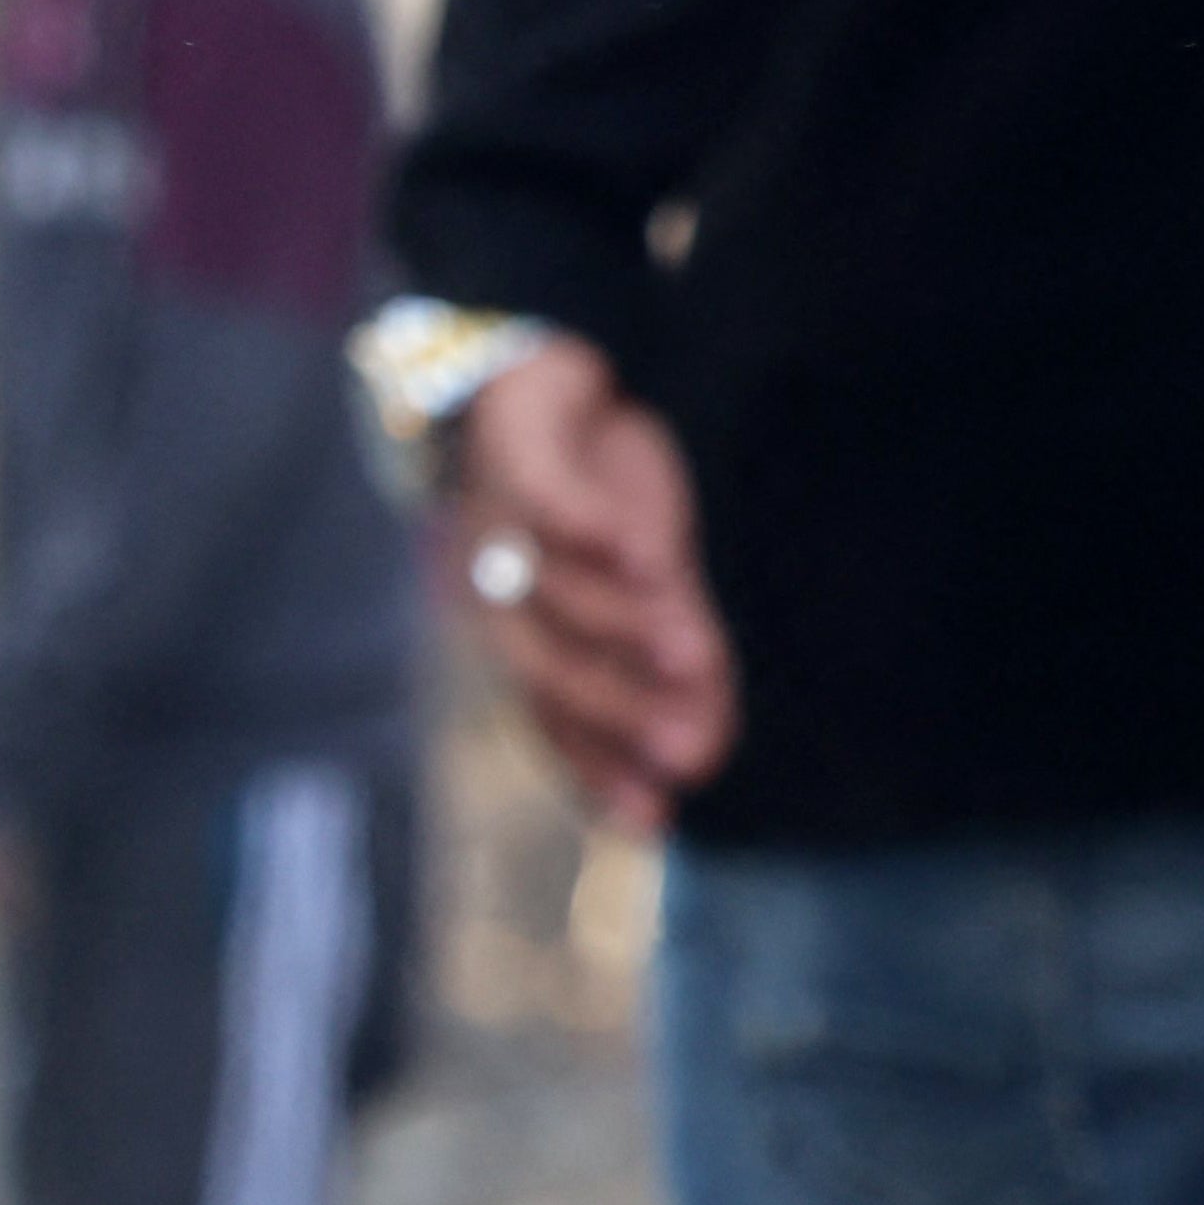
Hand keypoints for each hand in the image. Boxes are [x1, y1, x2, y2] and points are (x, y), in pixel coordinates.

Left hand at [450, 335, 737, 828]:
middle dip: (621, 713)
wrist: (537, 386)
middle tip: (693, 751)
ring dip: (625, 626)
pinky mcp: (518, 454)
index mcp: (523, 633)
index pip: (554, 717)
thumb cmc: (593, 503)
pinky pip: (545, 498)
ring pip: (553, 591)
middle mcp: (497, 593)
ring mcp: (500, 525)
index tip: (655, 818)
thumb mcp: (646, 581)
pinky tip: (640, 553)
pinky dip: (587, 527)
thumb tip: (706, 753)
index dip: (599, 769)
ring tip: (694, 659)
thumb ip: (673, 655)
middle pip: (549, 667)